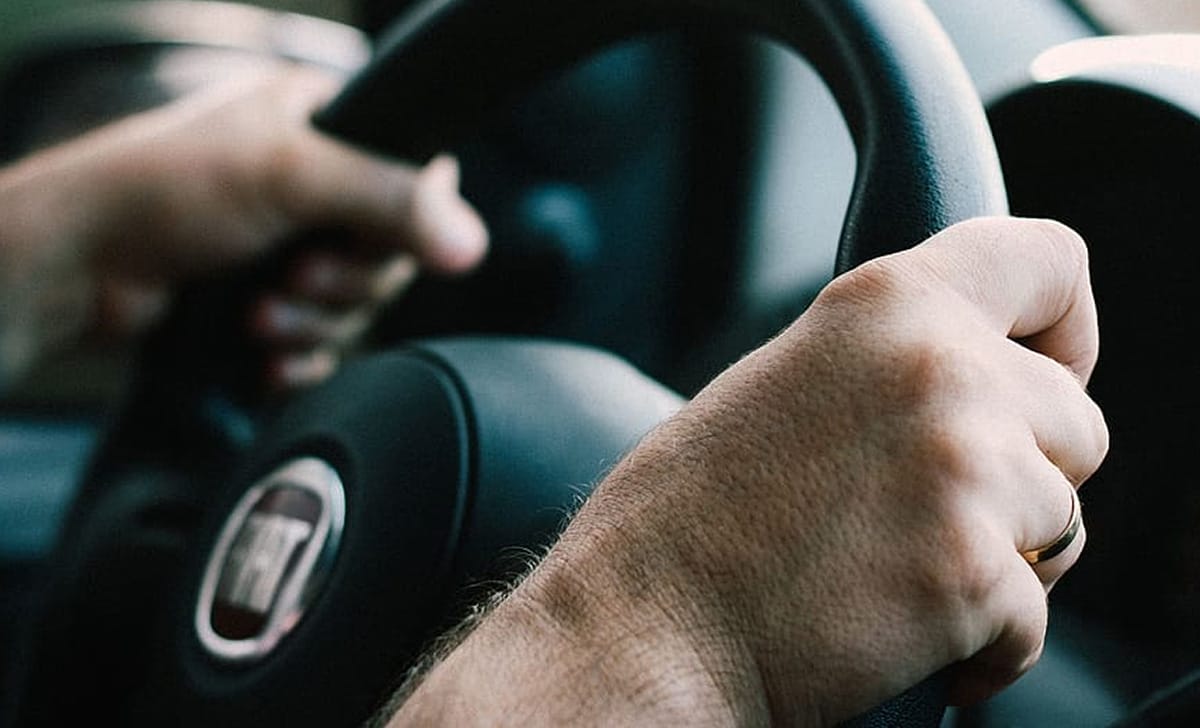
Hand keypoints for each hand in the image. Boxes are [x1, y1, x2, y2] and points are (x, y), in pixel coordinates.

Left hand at [0, 67, 486, 388]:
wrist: (79, 266)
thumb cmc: (161, 191)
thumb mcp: (289, 175)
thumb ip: (389, 200)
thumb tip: (469, 242)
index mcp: (324, 124)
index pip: (417, 176)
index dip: (405, 222)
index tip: (363, 240)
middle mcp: (314, 183)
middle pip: (390, 254)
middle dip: (344, 283)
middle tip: (296, 276)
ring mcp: (291, 244)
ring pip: (356, 306)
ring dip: (315, 323)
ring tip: (261, 314)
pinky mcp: (271, 300)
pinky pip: (325, 342)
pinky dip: (302, 355)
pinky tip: (268, 355)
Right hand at [387, 217, 1107, 725]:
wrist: (640, 626)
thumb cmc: (686, 516)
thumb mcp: (786, 380)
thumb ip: (889, 363)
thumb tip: (973, 388)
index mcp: (886, 305)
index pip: (1051, 263)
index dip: (1065, 327)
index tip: (1048, 371)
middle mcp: (941, 370)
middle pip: (1077, 420)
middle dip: (1026, 473)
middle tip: (933, 510)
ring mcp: (965, 473)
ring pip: (1064, 522)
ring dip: (1004, 556)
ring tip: (899, 571)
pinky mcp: (973, 579)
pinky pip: (1034, 617)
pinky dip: (982, 640)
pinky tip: (901, 631)